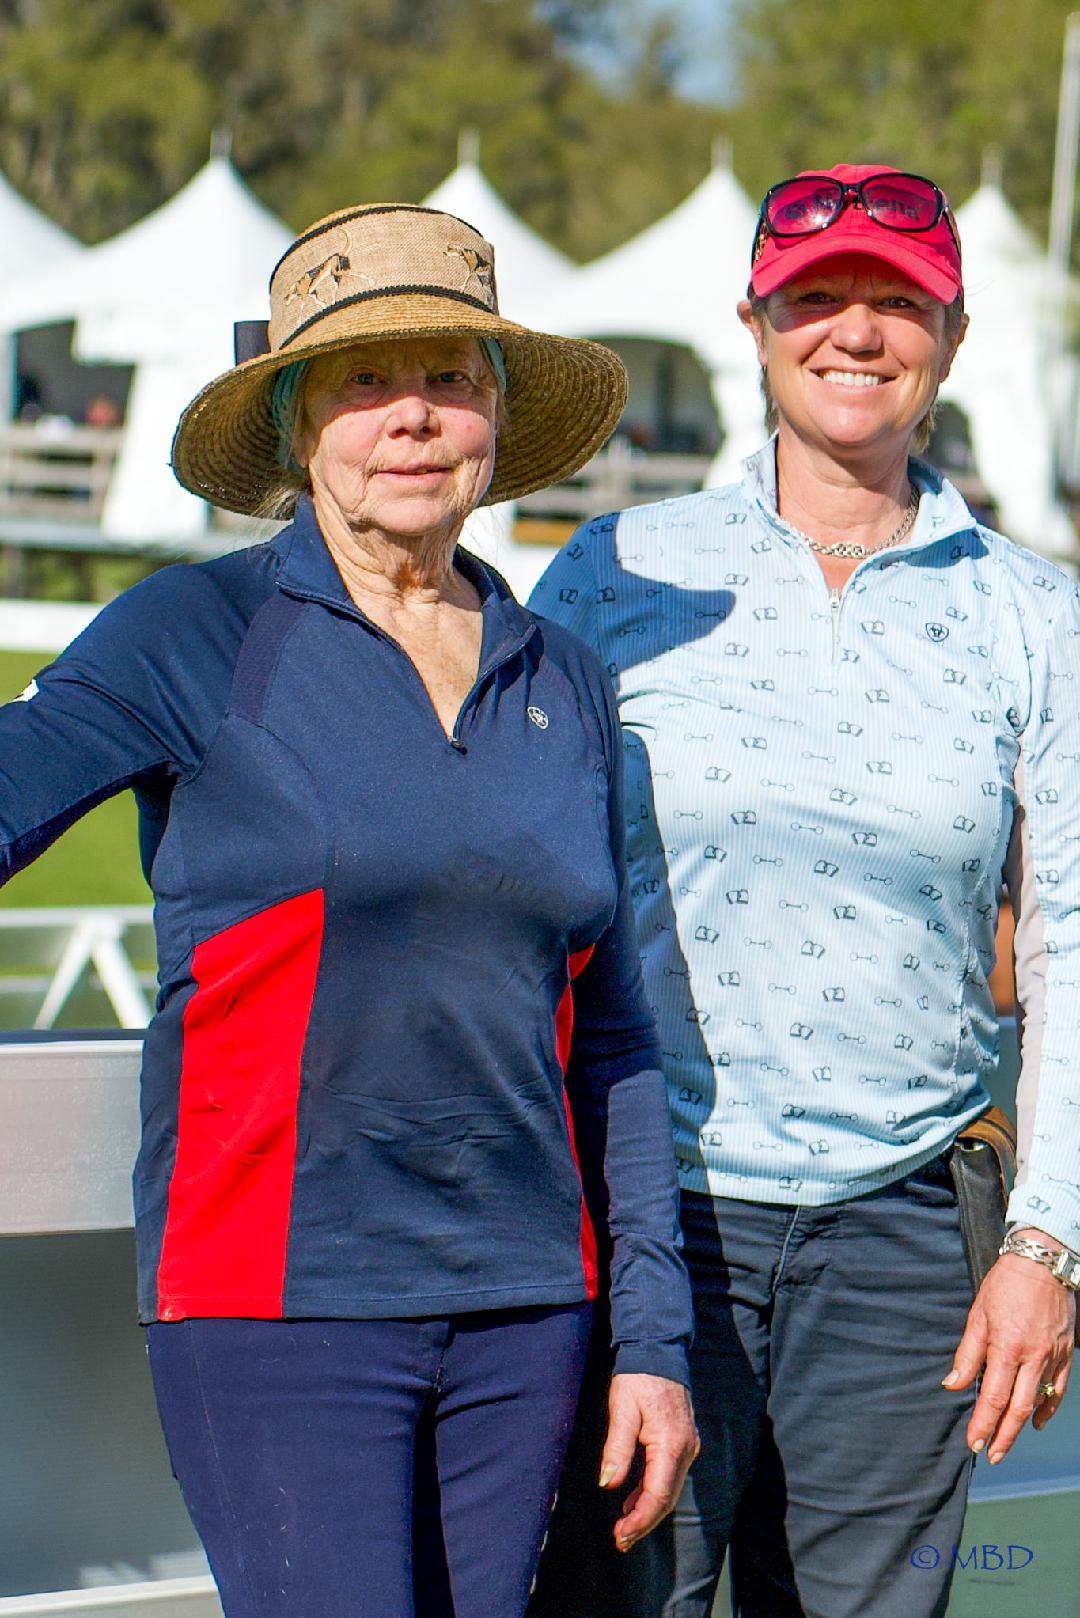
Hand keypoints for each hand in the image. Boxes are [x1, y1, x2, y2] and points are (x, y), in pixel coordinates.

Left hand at [598, 1372, 698, 1550]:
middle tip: (620, 1541)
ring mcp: (687, 1446)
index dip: (639, 1519)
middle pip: (667, 1498)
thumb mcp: (622, 1410)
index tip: (619, 1535)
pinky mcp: (682, 1442)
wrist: (659, 1352)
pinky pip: (669, 1476)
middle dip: (644, 1522)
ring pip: (669, 1489)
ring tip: (624, 1529)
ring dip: (648, 1511)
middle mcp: (686, 1449)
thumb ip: (617, 1449)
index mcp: (671, 1444)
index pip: (658, 1494)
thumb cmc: (638, 1379)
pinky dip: (652, 1492)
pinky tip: (633, 1499)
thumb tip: (609, 1485)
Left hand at [943, 1235, 1074, 1464]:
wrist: (1043, 1263)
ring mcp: (1051, 1357)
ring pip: (1037, 1402)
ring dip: (1021, 1426)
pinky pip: (1059, 1388)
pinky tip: (1035, 1420)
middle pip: (1017, 1408)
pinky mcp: (1064, 1353)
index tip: (974, 1442)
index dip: (983, 1424)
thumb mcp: (978, 1314)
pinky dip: (1047, 1408)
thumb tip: (953, 1384)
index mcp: (1006, 1347)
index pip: (993, 1396)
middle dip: (1002, 1436)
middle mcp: (1032, 1357)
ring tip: (1006, 1442)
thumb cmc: (1006, 1285)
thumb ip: (967, 1353)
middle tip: (991, 1454)